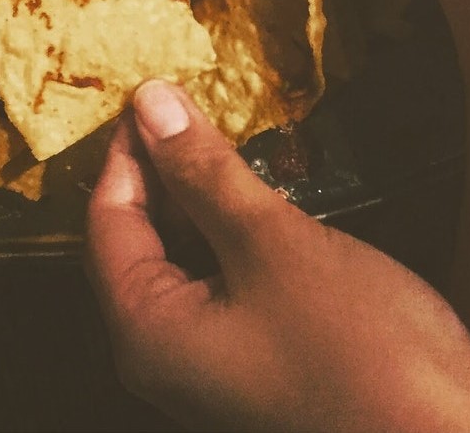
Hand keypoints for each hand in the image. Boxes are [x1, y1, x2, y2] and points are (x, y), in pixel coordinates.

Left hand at [87, 81, 469, 432]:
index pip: (105, 222)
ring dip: (201, 206)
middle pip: (138, 245)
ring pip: (184, 267)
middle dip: (162, 175)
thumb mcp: (273, 241)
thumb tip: (152, 106)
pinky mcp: (260, 374)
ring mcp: (213, 374)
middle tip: (187, 109)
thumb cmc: (364, 352)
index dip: (127, 150)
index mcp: (145, 336)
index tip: (151, 94)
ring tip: (228, 145)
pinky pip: (224, 292)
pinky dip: (232, 243)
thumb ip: (205, 173)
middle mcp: (165, 363)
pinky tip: (266, 206)